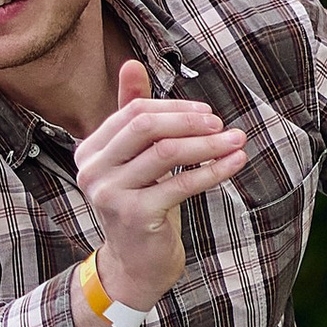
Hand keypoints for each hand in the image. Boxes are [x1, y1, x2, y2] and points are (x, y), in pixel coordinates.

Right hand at [73, 57, 248, 319]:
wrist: (137, 263)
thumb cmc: (142, 204)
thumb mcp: (137, 158)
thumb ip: (132, 113)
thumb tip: (130, 64)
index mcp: (89, 150)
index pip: (134, 112)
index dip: (174, 108)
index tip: (206, 114)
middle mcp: (92, 170)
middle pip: (146, 126)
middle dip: (190, 121)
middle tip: (221, 124)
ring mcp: (109, 194)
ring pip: (166, 152)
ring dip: (208, 144)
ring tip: (237, 140)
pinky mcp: (134, 215)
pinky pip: (180, 183)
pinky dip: (213, 170)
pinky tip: (236, 162)